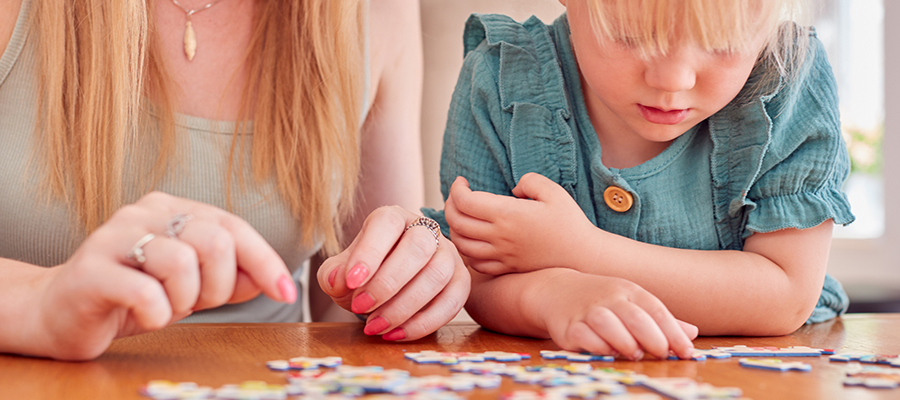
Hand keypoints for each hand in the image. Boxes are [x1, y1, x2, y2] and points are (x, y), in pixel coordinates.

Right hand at [34, 192, 293, 359]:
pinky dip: (158, 314)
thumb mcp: (192, 286)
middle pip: (214, 241)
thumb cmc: (133, 296)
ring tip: (165, 308)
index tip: (287, 291)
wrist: (60, 312)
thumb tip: (273, 277)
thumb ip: (231, 277)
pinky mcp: (91, 270)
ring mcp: (114, 236)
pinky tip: (146, 316)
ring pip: (182, 264)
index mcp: (173, 208)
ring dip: (184, 301)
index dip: (265, 261)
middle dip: (219, 286)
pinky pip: (147, 293)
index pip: (234, 227)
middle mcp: (145, 212)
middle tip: (196, 303)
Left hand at [317, 206, 469, 340]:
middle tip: (361, 307)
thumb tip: (338, 281)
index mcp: (393, 218)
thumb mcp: (342, 271)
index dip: (370, 252)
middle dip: (387, 283)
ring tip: (375, 326)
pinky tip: (396, 334)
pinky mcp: (461, 281)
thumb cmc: (367, 273)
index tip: (351, 282)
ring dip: (404, 307)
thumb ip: (333, 274)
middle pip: (418, 247)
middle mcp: (426, 230)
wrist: (390, 286)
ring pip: (437, 275)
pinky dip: (423, 323)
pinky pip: (452, 302)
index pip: (387, 224)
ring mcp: (448, 254)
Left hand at [445, 173, 596, 274]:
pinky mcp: (506, 267)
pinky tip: (471, 241)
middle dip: (450, 205)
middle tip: (457, 197)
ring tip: (461, 217)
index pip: (465, 201)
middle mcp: (499, 236)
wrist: (583, 256)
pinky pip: (475, 263)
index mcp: (508, 214)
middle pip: (456, 222)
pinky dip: (465, 251)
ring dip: (454, 229)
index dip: (456, 189)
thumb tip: (512, 189)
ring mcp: (501, 255)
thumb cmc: (570, 222)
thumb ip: (528, 181)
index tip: (461, 181)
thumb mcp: (553, 191)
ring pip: (461, 244)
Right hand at [535, 269, 697, 359]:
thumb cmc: (602, 299)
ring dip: (625, 342)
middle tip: (661, 354)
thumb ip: (659, 320)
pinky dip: (599, 346)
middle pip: (635, 317)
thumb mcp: (632, 302)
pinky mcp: (569, 325)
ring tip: (634, 353)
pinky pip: (585, 336)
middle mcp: (609, 298)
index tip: (686, 352)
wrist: (557, 290)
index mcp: (629, 291)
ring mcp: (588, 310)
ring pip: (608, 324)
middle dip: (653, 338)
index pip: (656, 310)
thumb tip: (692, 333)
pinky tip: (609, 352)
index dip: (674, 333)